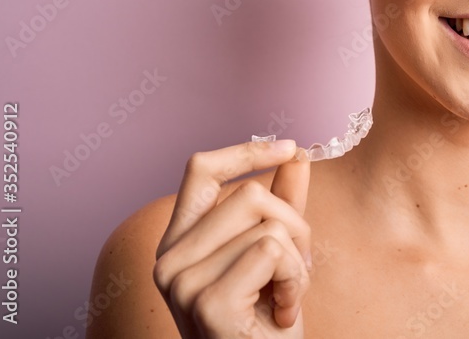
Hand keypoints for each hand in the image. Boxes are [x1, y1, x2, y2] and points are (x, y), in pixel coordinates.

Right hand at [153, 139, 312, 337]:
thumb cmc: (267, 323)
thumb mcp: (277, 256)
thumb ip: (283, 205)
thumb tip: (296, 155)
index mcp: (180, 242)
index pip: (200, 169)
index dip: (246, 150)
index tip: (290, 147)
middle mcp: (169, 260)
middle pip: (250, 194)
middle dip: (294, 226)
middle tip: (296, 270)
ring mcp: (182, 282)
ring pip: (269, 224)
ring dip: (299, 261)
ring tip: (284, 297)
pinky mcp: (207, 302)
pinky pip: (274, 252)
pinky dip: (296, 280)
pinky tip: (283, 314)